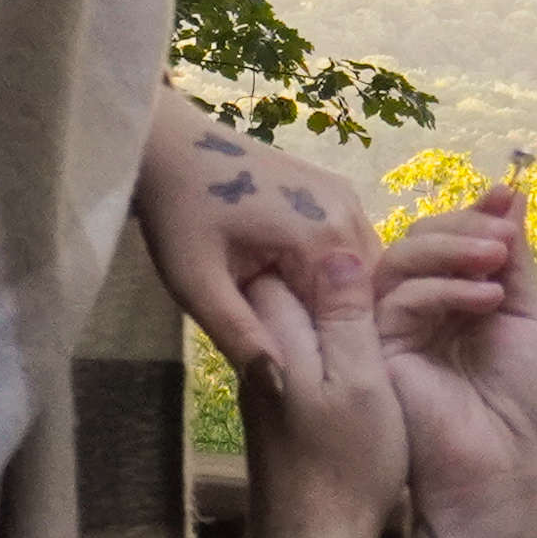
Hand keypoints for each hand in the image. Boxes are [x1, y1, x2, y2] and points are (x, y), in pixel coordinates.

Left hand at [141, 94, 374, 354]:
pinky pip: (350, 246)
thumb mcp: (197, 285)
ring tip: (294, 321)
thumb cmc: (178, 216)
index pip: (356, 316)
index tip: (300, 367)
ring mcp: (345, 195)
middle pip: (366, 293)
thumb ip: (240, 336)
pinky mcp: (335, 189)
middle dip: (338, 324)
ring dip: (337, 300)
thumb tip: (280, 389)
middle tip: (295, 346)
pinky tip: (295, 289)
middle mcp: (348, 212)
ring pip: (361, 271)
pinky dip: (333, 274)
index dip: (331, 349)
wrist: (170, 148)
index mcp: (323, 237)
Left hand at [224, 271, 412, 537]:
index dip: (338, 249)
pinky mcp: (276, 400)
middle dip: (332, 266)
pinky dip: (329, 332)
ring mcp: (266, 375)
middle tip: (395, 262)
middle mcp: (264, 346)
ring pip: (295, 311)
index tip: (392, 247)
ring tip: (388, 295)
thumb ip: (344, 317)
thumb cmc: (343, 463)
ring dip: (333, 300)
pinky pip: (301, 342)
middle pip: (289, 279)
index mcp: (282, 332)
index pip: (294, 261)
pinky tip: (362, 341)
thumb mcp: (357, 383)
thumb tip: (340, 254)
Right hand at [371, 175, 536, 529]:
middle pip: (420, 239)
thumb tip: (509, 197)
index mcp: (457, 302)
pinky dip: (444, 287)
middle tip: (503, 237)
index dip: (475, 213)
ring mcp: (395, 329)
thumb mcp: (532, 319)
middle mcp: (422, 311)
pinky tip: (485, 300)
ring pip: (402, 259)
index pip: (452, 241)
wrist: (504, 468)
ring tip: (497, 259)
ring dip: (453, 247)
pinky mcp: (378, 350)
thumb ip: (514, 261)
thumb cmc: (526, 405)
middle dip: (463, 226)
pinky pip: (398, 297)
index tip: (507, 194)